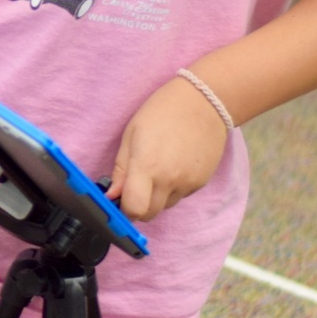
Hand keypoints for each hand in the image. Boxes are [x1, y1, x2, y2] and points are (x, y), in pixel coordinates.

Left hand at [105, 76, 229, 221]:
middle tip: (136, 185)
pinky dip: (174, 189)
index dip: (125, 210)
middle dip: (139, 206)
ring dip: (157, 197)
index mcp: (147, 166)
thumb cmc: (161, 112)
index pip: (134, 210)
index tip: (120, 201)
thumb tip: (112, 195)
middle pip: (149, 214)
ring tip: (159, 168)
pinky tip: (175, 165)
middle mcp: (169, 180)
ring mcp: (188, 183)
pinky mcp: (201, 182)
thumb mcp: (131, 134)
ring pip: (165, 206)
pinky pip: (181, 196)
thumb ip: (120, 169)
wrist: (204, 102)